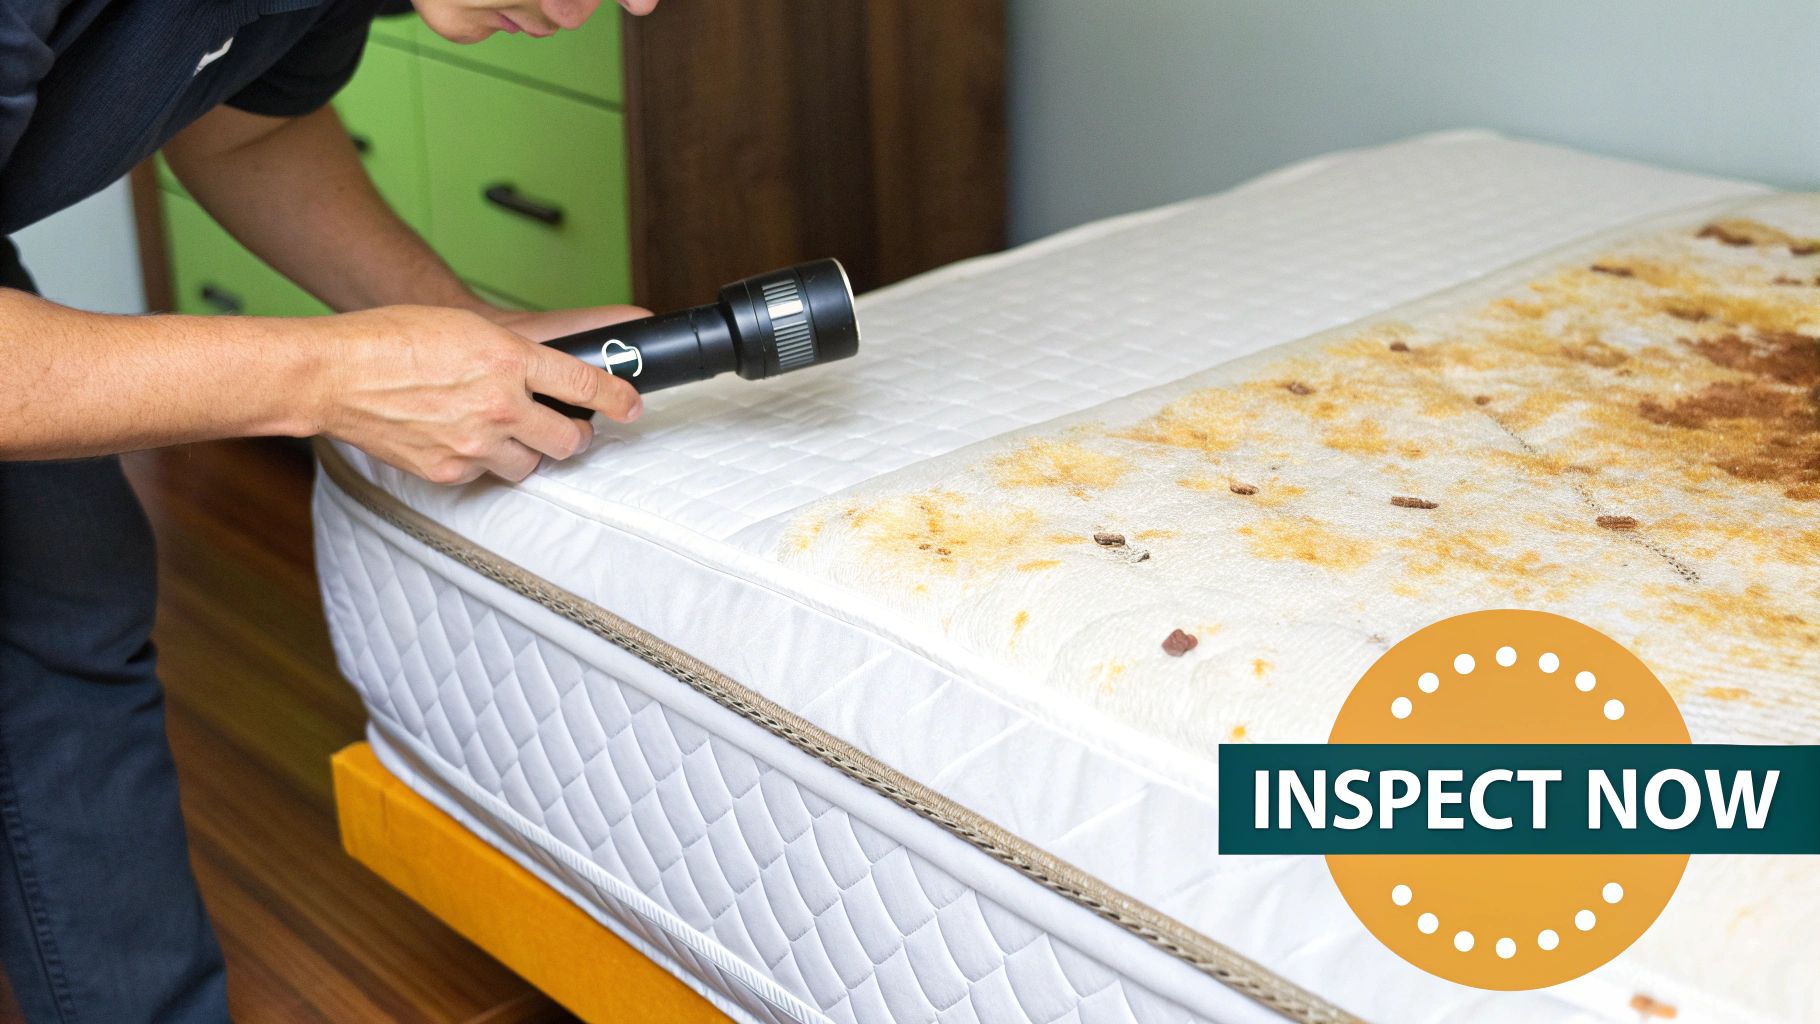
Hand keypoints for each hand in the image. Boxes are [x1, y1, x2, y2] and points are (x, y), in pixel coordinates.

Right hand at [316, 304, 642, 484]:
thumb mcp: (468, 327)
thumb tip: (549, 372)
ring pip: (531, 464)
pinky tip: (464, 440)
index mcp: (509, 359)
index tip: (632, 406)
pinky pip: (486, 474)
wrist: (335, 374)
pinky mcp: (450, 470)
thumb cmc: (393, 339)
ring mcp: (475, 443)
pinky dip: (483, 461)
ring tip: (508, 433)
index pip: (587, 386)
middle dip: (575, 436)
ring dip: (529, 451)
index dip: (619, 399)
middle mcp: (500, 404)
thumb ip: (514, 352)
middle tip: (570, 427)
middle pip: (569, 440)